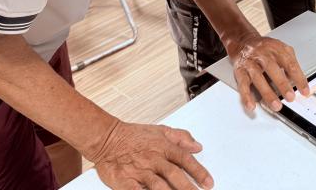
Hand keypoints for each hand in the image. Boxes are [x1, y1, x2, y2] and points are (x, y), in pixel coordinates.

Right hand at [93, 121, 213, 189]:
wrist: (106, 138)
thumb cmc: (133, 136)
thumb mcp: (160, 130)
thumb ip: (180, 137)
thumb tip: (197, 146)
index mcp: (163, 147)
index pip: (185, 160)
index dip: (199, 171)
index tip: (208, 183)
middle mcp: (153, 159)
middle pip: (174, 174)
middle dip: (188, 188)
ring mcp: (139, 171)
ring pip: (158, 185)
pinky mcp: (125, 181)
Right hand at [227, 32, 309, 111]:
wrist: (243, 42)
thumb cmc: (264, 49)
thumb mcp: (281, 49)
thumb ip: (290, 63)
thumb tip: (298, 81)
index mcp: (276, 49)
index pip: (290, 63)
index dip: (299, 78)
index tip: (304, 91)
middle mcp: (263, 55)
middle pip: (273, 69)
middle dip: (282, 84)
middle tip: (290, 97)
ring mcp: (251, 63)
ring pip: (258, 78)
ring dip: (267, 93)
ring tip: (276, 105)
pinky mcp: (240, 71)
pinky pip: (243, 84)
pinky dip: (246, 96)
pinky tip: (252, 105)